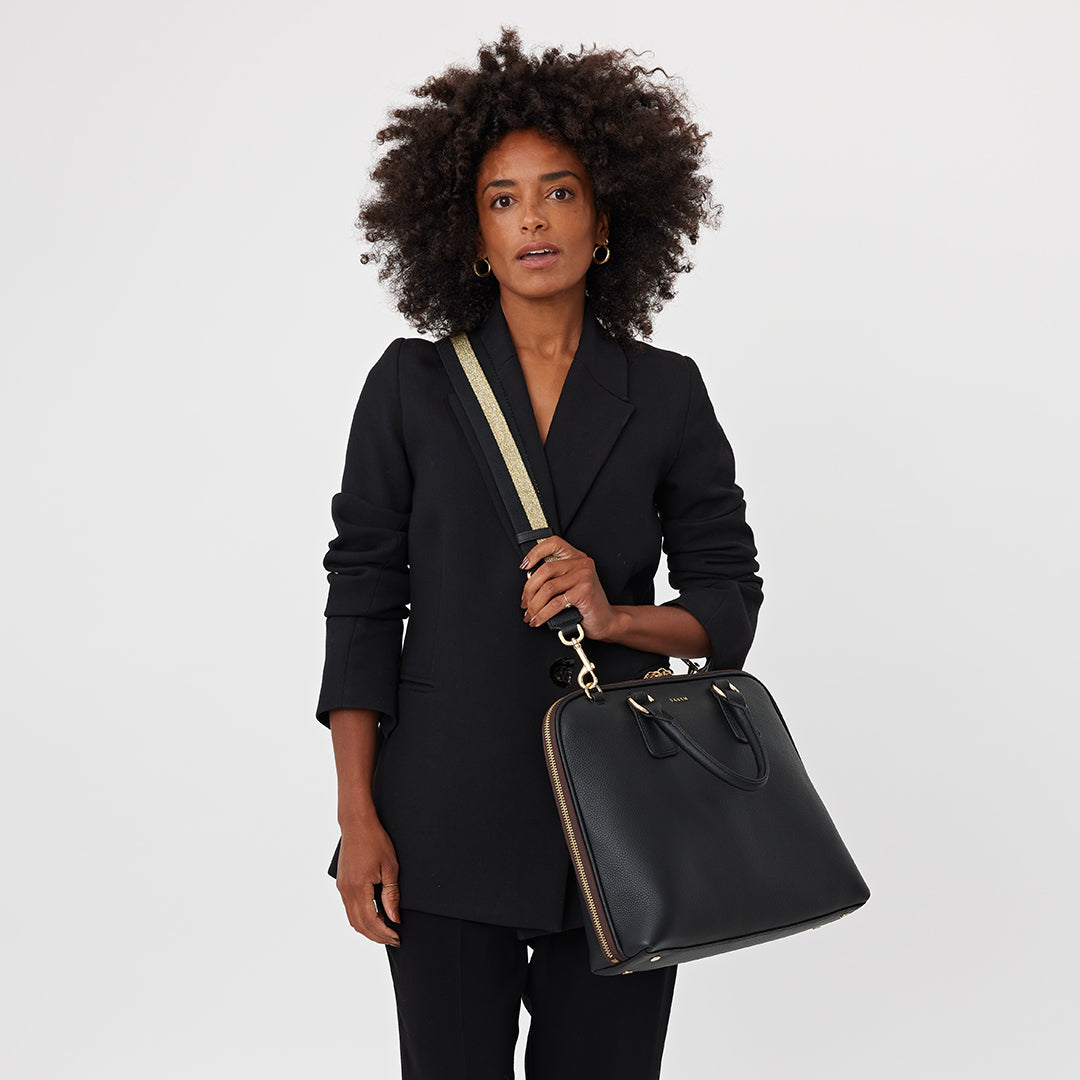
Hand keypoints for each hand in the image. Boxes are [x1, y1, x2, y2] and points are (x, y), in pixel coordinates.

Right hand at [335, 817, 401, 946]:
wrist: (357, 824)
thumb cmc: (376, 840)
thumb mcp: (390, 867)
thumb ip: (391, 895)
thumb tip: (394, 918)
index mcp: (359, 887)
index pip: (370, 921)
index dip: (384, 933)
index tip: (397, 937)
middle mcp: (346, 890)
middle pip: (359, 925)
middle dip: (376, 936)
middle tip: (393, 939)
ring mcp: (342, 887)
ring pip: (352, 919)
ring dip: (368, 929)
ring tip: (385, 931)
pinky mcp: (341, 884)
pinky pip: (349, 908)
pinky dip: (361, 918)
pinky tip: (374, 916)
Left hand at [520, 534, 621, 641]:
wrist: (605, 621)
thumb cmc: (585, 604)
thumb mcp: (569, 585)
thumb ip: (554, 577)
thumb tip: (528, 584)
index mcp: (576, 557)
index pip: (554, 543)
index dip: (535, 552)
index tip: (524, 566)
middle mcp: (581, 563)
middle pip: (545, 570)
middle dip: (529, 590)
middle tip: (524, 604)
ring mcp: (584, 576)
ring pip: (548, 588)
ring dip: (534, 605)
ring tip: (530, 615)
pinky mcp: (584, 592)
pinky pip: (555, 603)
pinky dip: (542, 614)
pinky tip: (538, 620)